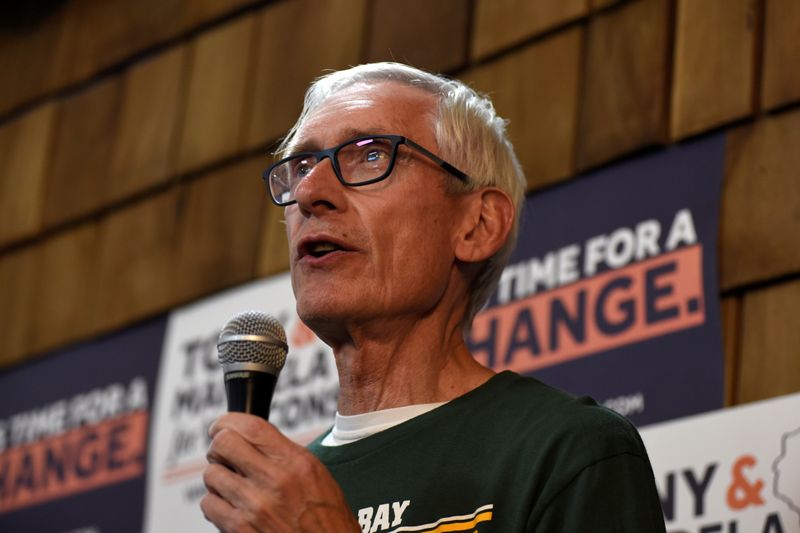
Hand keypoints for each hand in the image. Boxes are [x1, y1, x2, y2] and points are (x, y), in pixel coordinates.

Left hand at [201, 413, 359, 531]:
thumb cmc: (326, 519)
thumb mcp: (316, 475)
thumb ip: (284, 453)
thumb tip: (251, 436)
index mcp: (296, 462)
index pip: (251, 426)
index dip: (228, 421)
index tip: (222, 426)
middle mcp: (275, 481)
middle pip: (223, 444)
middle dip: (219, 447)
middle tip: (224, 455)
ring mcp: (255, 507)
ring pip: (211, 474)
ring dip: (218, 478)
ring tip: (233, 485)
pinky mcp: (239, 529)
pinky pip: (209, 504)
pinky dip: (216, 504)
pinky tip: (232, 506)